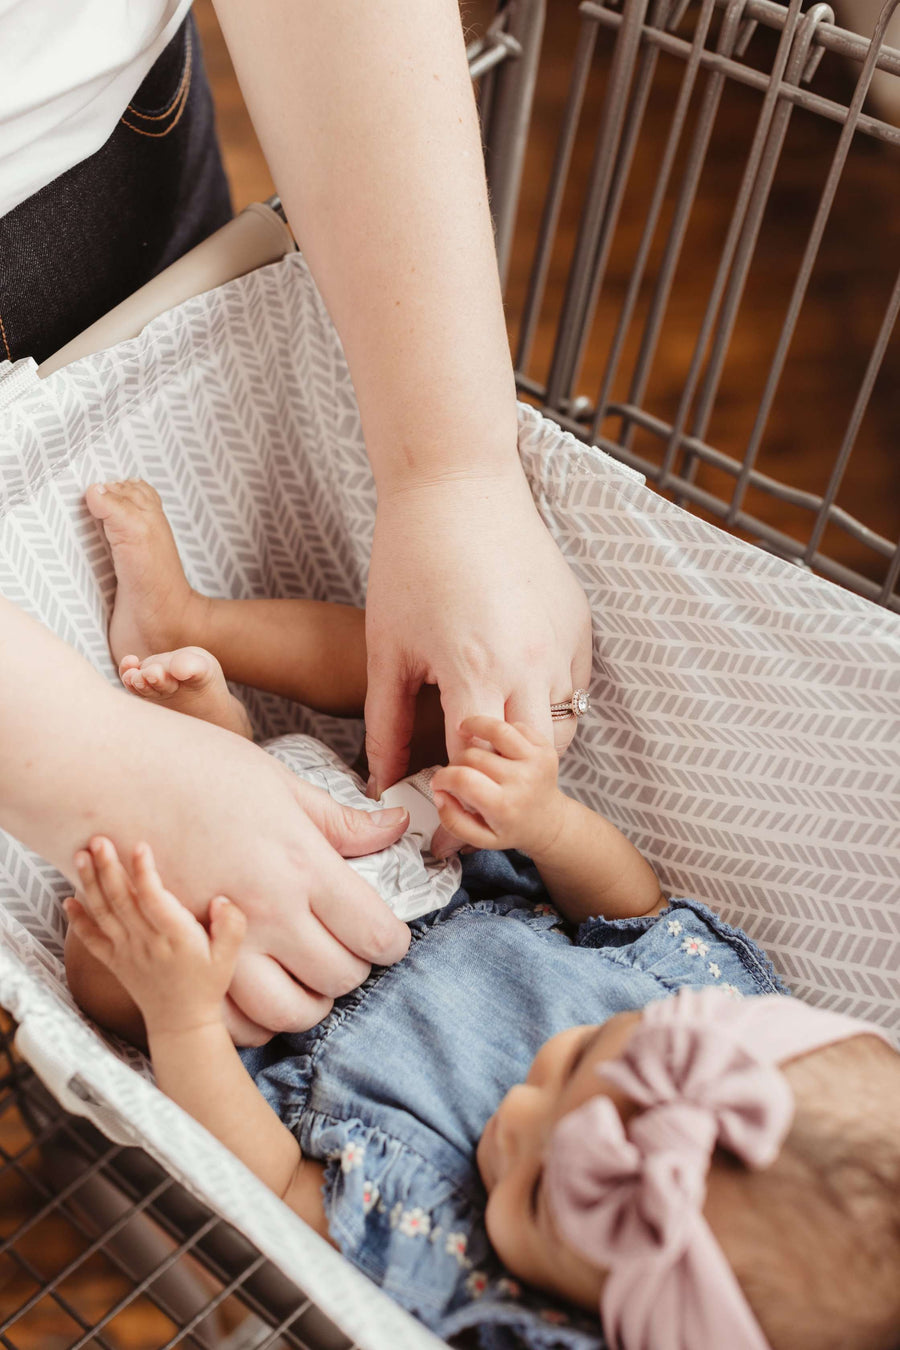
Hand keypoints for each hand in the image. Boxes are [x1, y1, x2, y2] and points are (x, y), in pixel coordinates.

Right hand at [0, 597, 411, 1041]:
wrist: (100, 775)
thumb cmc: (187, 766)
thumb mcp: (276, 783)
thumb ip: (338, 820)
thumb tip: (396, 826)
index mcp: (299, 863)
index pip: (375, 933)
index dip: (392, 941)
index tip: (386, 934)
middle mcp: (267, 913)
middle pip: (341, 978)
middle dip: (354, 968)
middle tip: (345, 946)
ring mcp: (219, 943)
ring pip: (291, 1013)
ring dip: (309, 1001)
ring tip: (306, 973)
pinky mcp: (178, 959)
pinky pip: (232, 1022)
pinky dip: (256, 1018)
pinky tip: (260, 988)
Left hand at [65, 838, 244, 1037]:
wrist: (182, 1022)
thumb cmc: (207, 984)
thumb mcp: (229, 957)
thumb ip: (231, 925)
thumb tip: (220, 900)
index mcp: (175, 938)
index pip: (155, 900)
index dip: (145, 873)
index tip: (140, 846)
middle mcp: (146, 943)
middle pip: (122, 901)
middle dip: (109, 868)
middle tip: (98, 840)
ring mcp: (127, 953)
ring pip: (103, 913)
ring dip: (90, 884)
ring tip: (81, 855)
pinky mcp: (115, 962)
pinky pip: (91, 940)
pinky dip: (78, 920)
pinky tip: (68, 899)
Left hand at [364, 472, 592, 793]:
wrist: (457, 484)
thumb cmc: (410, 560)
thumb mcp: (388, 648)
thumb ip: (387, 724)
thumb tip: (383, 782)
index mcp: (477, 672)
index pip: (477, 769)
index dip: (456, 797)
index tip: (438, 809)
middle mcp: (531, 664)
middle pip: (531, 765)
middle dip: (501, 784)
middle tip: (469, 785)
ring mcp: (562, 642)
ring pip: (562, 731)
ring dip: (528, 749)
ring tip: (490, 743)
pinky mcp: (579, 623)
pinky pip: (576, 689)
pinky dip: (550, 708)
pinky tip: (514, 697)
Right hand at [431, 716, 567, 856]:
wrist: (548, 822)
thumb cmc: (512, 828)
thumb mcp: (480, 838)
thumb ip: (453, 821)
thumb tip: (439, 793)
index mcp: (504, 806)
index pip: (463, 779)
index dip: (442, 777)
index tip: (438, 782)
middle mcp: (522, 781)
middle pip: (473, 755)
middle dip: (456, 761)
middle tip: (457, 772)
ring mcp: (536, 761)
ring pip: (497, 729)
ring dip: (474, 725)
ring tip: (464, 730)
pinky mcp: (545, 748)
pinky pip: (515, 726)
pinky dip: (499, 729)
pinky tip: (493, 742)